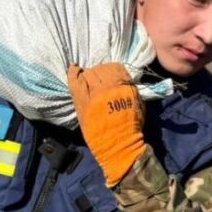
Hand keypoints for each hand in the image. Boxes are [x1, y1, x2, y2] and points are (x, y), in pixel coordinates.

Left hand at [67, 63, 145, 186]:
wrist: (119, 144)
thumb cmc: (131, 126)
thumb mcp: (138, 103)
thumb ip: (130, 89)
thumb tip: (121, 80)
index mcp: (124, 86)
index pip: (115, 67)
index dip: (110, 70)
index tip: (108, 74)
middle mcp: (109, 87)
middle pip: (100, 69)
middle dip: (98, 73)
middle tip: (97, 79)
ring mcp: (94, 93)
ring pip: (87, 74)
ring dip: (87, 75)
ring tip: (86, 79)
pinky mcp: (82, 101)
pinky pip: (74, 81)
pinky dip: (73, 73)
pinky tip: (74, 69)